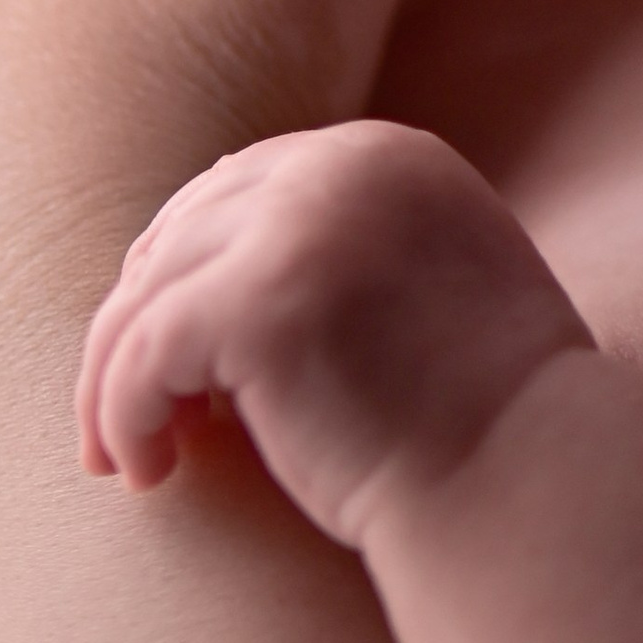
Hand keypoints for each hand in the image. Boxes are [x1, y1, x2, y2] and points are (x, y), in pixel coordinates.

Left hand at [76, 122, 587, 549]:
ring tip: (118, 454)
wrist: (527, 485)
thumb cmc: (484, 422)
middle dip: (138, 323)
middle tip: (121, 410)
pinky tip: (145, 472)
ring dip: (115, 381)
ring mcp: (299, 226)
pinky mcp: (254, 301)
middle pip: (183, 232)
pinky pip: (140, 355)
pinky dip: (122, 416)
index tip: (157, 348)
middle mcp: (344, 167)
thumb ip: (348, 254)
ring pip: (146, 295)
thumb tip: (209, 284)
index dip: (185, 270)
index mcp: (390, 156)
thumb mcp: (426, 291)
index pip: (240, 189)